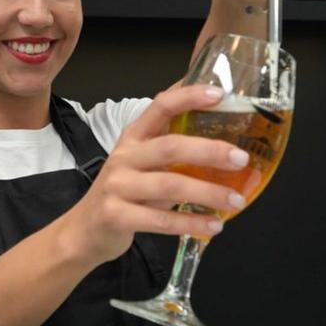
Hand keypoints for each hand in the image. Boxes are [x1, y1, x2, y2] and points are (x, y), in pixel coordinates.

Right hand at [62, 85, 249, 264]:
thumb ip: (173, 149)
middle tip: (241, 158)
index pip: (160, 106)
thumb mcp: (142, 163)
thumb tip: (226, 140)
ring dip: (208, 193)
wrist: (85, 231)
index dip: (189, 97)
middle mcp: (124, 156)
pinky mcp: (117, 216)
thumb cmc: (124, 192)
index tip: (220, 95)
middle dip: (209, 150)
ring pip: (170, 185)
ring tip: (237, 200)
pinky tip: (215, 225)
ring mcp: (117, 186)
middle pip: (170, 146)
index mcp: (134, 137)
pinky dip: (192, 223)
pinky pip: (161, 221)